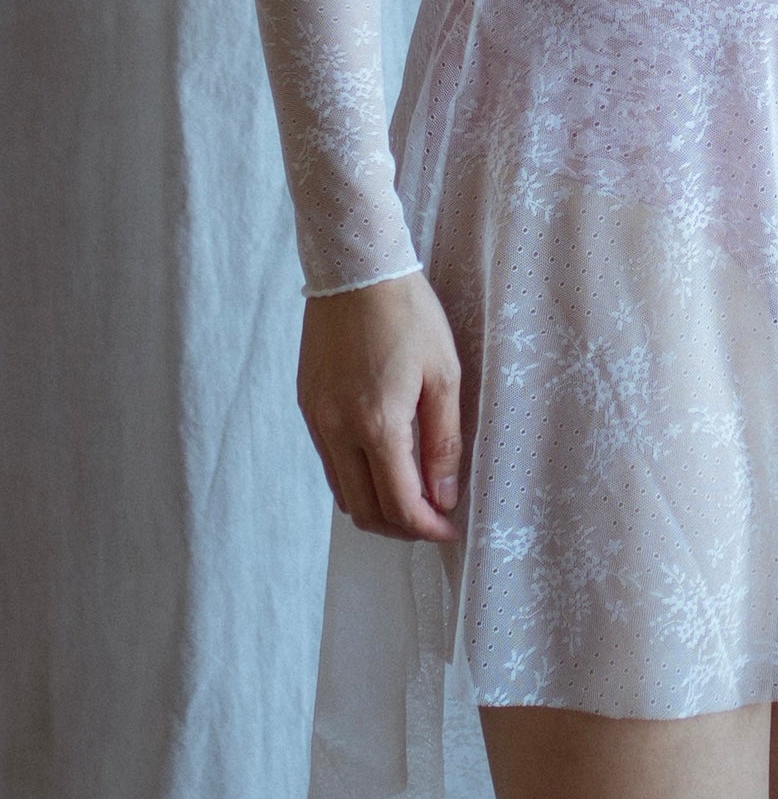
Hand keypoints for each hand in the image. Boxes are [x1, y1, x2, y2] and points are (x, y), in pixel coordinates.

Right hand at [297, 270, 463, 542]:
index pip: (399, 504)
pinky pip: (329, 461)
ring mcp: (316, 419)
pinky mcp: (307, 404)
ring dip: (376, 505)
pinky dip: (356, 476)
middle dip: (401, 527)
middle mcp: (337, 430)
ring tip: (412, 494)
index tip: (450, 528)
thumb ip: (444, 440)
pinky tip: (383, 461)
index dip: (427, 528)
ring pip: (342, 490)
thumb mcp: (443, 374)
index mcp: (376, 424)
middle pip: (364, 510)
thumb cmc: (408, 314)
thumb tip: (444, 495)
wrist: (356, 269)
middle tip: (433, 518)